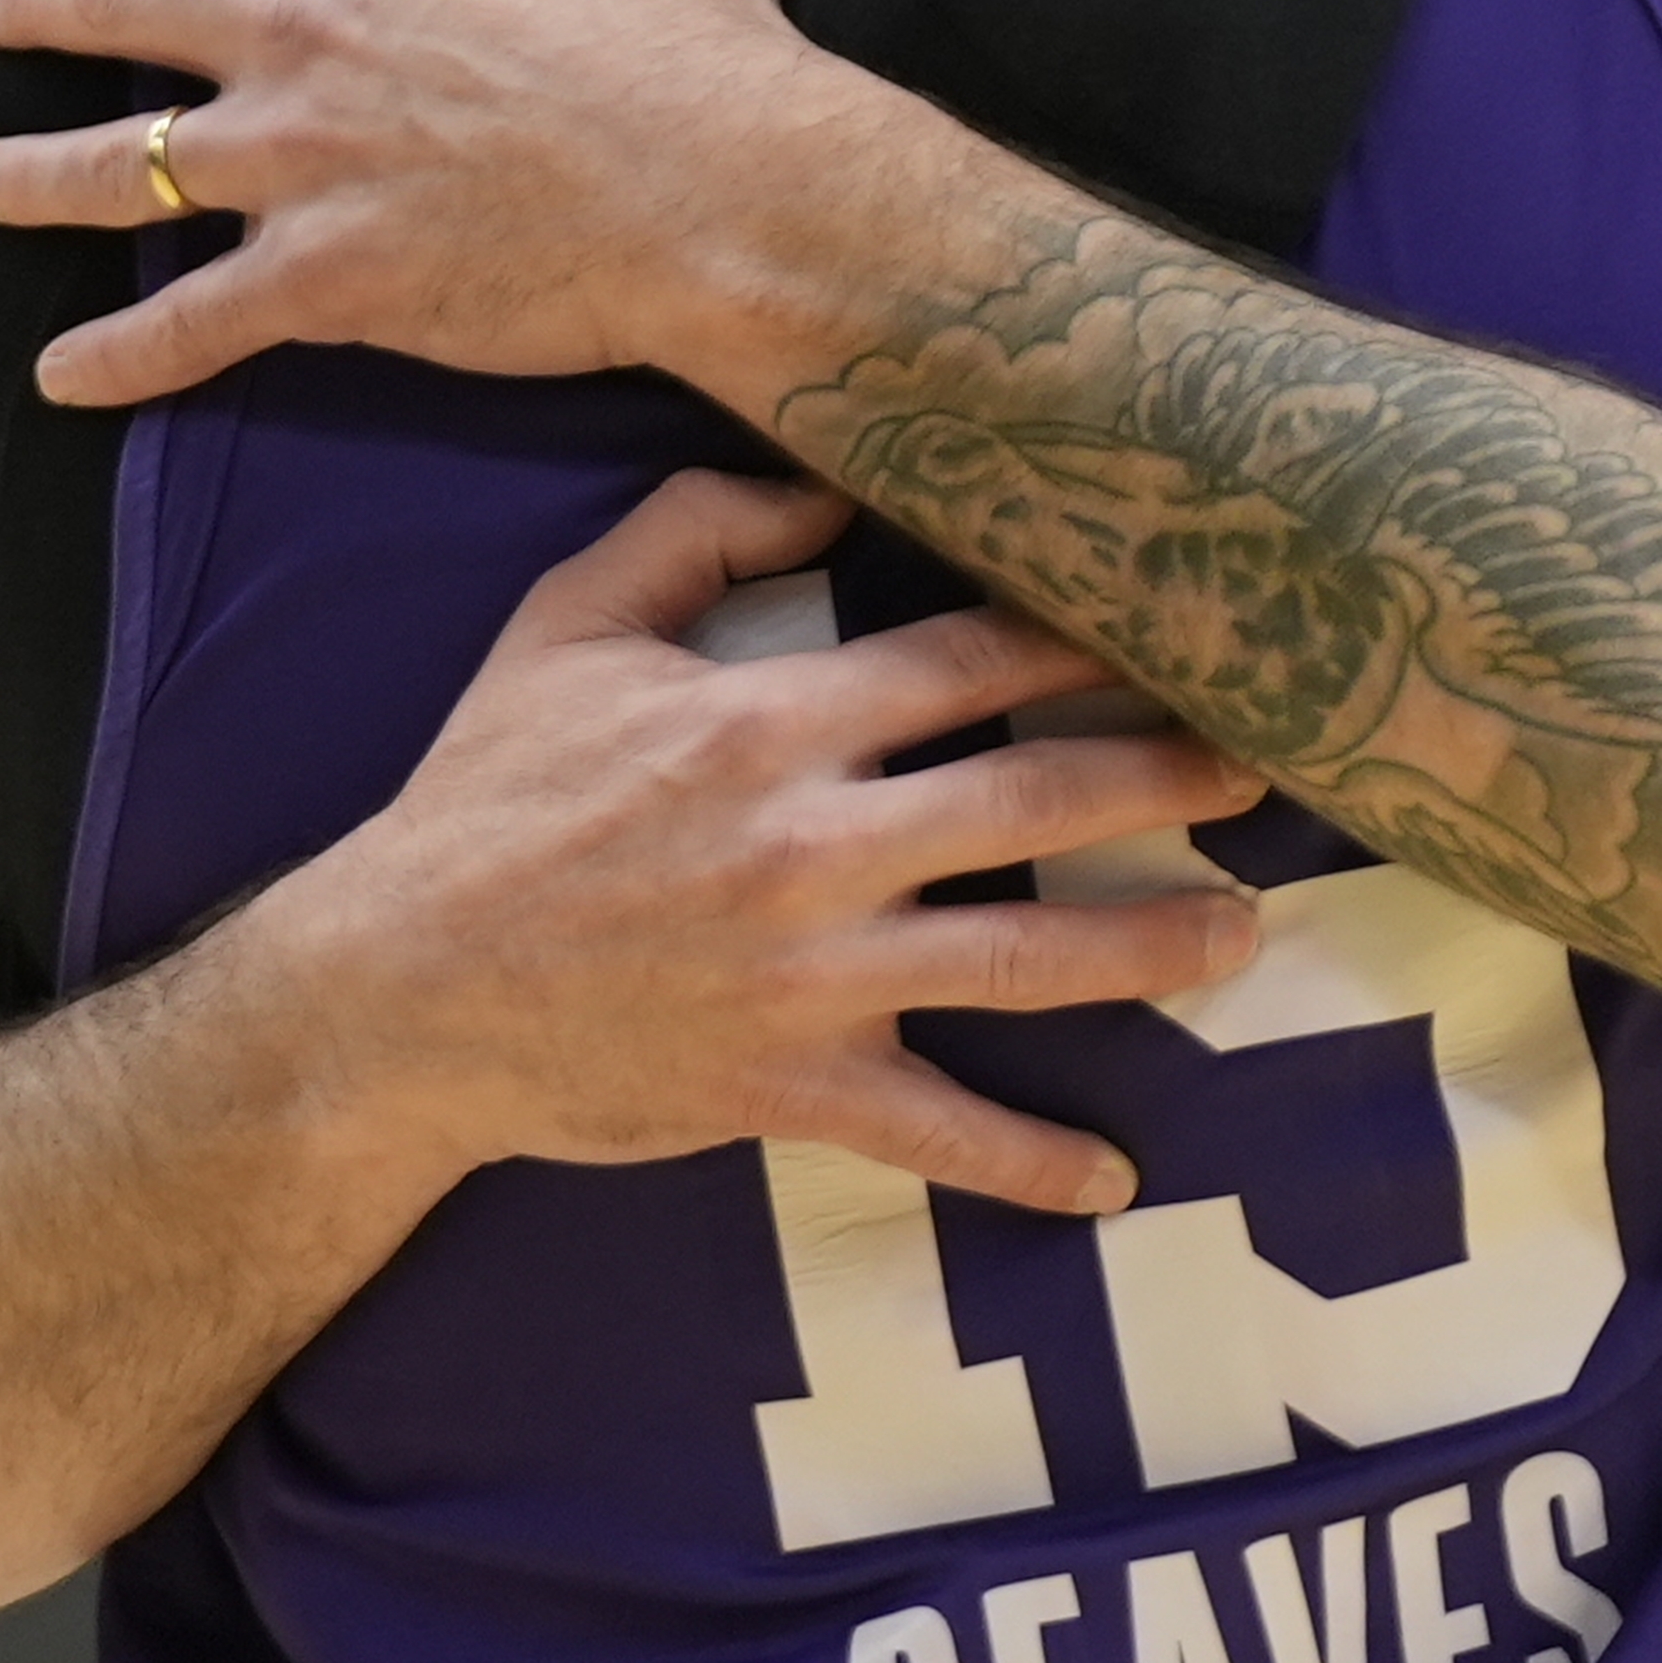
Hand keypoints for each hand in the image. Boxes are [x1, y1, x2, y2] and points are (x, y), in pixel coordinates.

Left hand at [0, 0, 913, 407]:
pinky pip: (191, 325)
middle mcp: (299, 32)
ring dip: (35, 176)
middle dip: (36, 0)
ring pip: (122, 166)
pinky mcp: (327, 279)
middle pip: (120, 0)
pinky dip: (120, 358)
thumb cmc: (691, 18)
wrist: (726, 187)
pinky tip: (63, 376)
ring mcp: (300, 162)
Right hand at [228, 470, 1263, 1218]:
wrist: (391, 994)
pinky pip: (936, 1132)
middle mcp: (814, 843)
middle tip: (1270, 765)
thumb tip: (820, 484)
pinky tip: (1113, 1178)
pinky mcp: (788, 1087)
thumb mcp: (564, 632)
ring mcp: (811, 975)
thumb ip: (691, 536)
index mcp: (770, 720)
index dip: (1085, 640)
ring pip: (1027, 955)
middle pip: (1039, 793)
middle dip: (1168, 774)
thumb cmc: (480, 802)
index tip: (1176, 626)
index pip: (972, 659)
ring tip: (1244, 934)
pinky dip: (1029, 1161)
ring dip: (1153, 946)